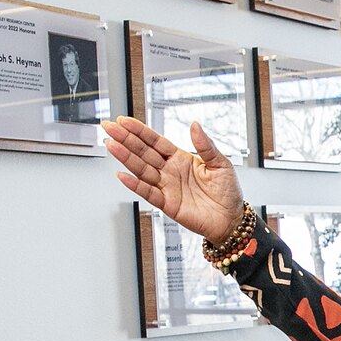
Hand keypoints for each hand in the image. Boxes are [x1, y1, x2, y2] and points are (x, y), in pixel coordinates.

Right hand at [103, 117, 242, 243]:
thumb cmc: (227, 192)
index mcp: (181, 158)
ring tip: (111, 146)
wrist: (231, 219)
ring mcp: (166, 187)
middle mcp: (170, 171)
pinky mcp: (167, 204)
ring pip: (142, 169)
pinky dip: (135, 185)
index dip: (139, 131)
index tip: (124, 121)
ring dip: (126, 158)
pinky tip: (123, 176)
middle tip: (109, 128)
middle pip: (143, 152)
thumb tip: (195, 125)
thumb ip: (205, 145)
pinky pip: (148, 193)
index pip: (155, 141)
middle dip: (125, 139)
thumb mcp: (220, 163)